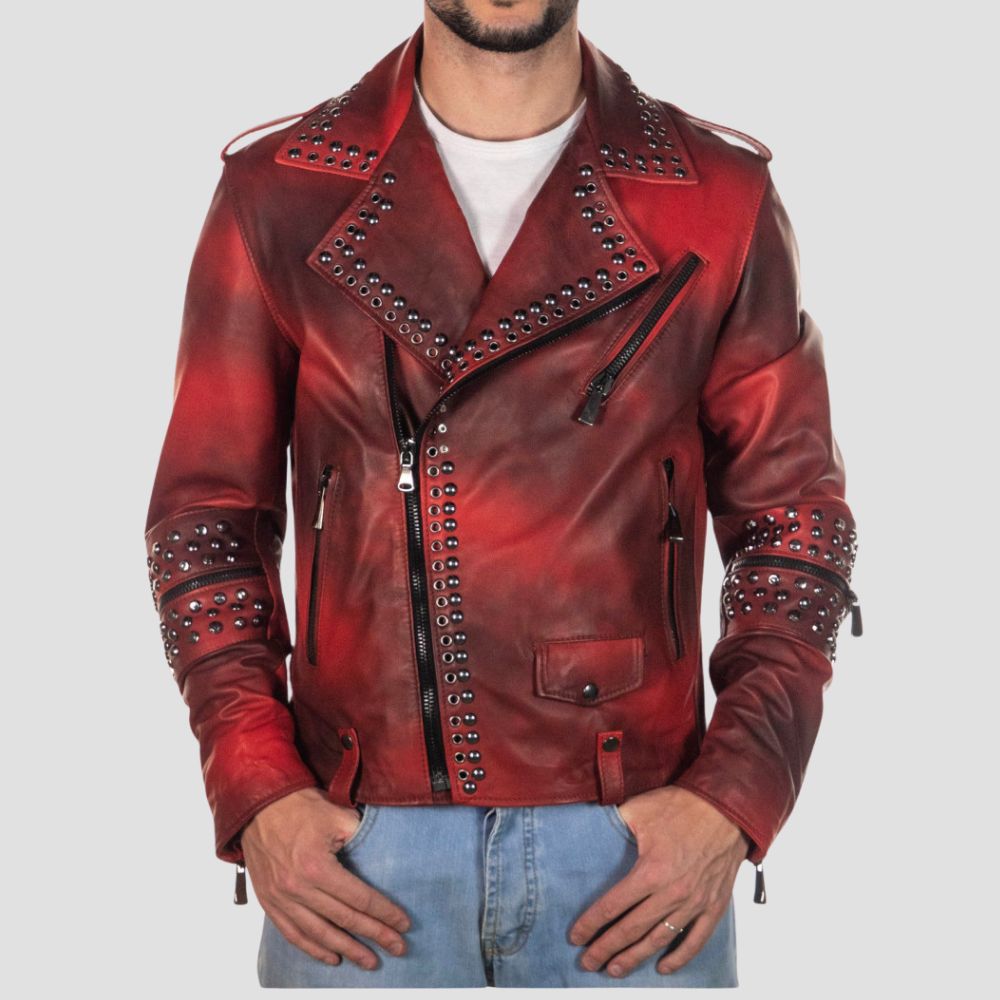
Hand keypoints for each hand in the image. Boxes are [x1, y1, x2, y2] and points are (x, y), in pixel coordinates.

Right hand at [240, 788, 410, 968]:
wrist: (259, 805)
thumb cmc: (300, 806)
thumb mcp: (337, 815)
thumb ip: (362, 836)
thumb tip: (383, 854)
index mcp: (317, 867)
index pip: (359, 898)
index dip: (384, 912)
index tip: (403, 923)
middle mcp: (298, 888)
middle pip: (344, 919)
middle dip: (375, 935)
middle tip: (398, 948)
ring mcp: (281, 898)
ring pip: (319, 933)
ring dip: (348, 949)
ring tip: (370, 961)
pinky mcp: (269, 901)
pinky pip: (292, 933)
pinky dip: (313, 948)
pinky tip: (332, 957)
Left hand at [568, 785, 748, 977]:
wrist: (726, 808)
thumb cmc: (681, 806)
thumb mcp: (639, 809)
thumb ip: (613, 824)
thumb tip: (589, 829)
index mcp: (650, 871)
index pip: (612, 906)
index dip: (591, 924)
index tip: (575, 936)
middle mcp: (671, 893)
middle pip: (631, 930)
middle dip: (605, 949)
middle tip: (587, 963)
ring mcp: (694, 903)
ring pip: (658, 940)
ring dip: (634, 958)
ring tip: (614, 970)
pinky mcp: (714, 906)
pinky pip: (695, 940)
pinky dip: (679, 958)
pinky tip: (662, 968)